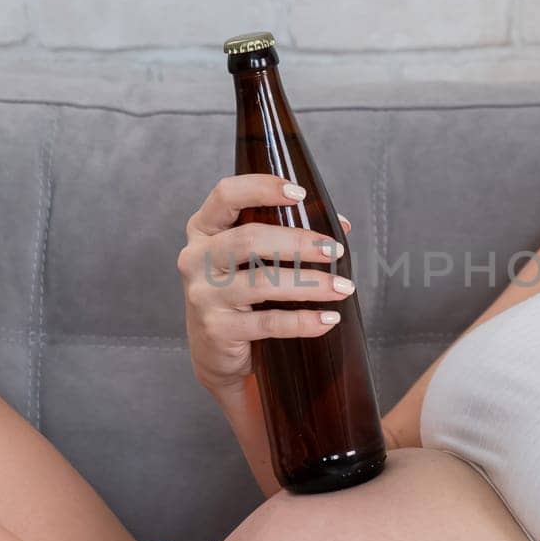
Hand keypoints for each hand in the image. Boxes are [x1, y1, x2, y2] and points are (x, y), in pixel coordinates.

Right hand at [178, 174, 354, 394]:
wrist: (215, 352)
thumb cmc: (240, 295)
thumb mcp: (253, 260)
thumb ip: (289, 237)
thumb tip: (341, 226)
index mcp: (204, 230)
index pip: (226, 196)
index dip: (262, 188)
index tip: (299, 194)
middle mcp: (196, 258)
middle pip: (249, 239)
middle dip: (298, 242)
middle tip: (334, 250)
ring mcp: (203, 295)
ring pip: (262, 282)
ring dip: (309, 283)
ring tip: (343, 287)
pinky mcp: (217, 329)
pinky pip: (268, 322)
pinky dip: (303, 321)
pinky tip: (327, 319)